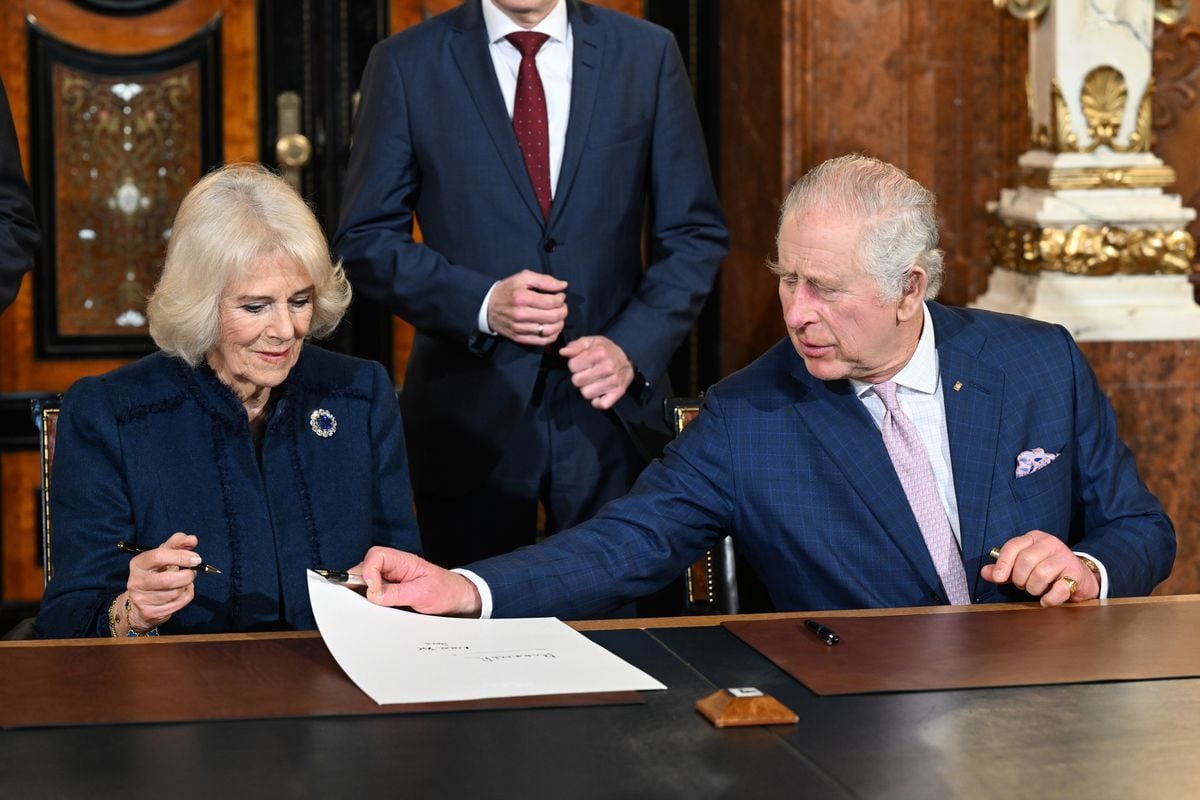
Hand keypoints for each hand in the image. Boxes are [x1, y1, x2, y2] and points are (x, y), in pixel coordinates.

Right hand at [124, 531, 201, 631]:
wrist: (141, 601)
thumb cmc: (156, 572)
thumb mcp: (164, 554)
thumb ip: (177, 543)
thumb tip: (192, 539)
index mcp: (138, 563)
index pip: (158, 556)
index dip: (180, 556)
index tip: (196, 559)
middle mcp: (135, 581)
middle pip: (167, 580)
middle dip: (186, 576)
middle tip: (192, 572)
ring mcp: (140, 599)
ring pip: (175, 593)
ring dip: (187, 586)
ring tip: (184, 582)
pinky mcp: (149, 612)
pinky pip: (178, 603)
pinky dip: (186, 596)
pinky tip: (181, 592)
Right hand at [353, 546, 482, 616]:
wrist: (456, 599)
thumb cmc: (445, 590)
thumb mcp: (422, 593)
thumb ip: (397, 593)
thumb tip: (374, 595)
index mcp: (402, 561)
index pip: (376, 556)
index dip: (369, 571)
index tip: (373, 589)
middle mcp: (392, 568)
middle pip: (364, 568)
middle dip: (360, 583)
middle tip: (364, 601)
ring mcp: (388, 580)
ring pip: (364, 583)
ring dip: (364, 595)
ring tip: (373, 607)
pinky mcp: (387, 593)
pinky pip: (371, 595)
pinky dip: (368, 602)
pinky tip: (375, 611)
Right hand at [486, 270, 567, 344]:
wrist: (487, 307)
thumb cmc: (508, 290)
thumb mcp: (523, 278)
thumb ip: (544, 280)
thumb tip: (563, 285)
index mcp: (522, 297)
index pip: (551, 302)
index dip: (561, 299)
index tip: (560, 296)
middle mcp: (520, 314)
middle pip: (553, 317)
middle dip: (563, 311)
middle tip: (562, 307)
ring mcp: (519, 328)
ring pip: (549, 331)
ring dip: (560, 324)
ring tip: (558, 317)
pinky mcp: (519, 338)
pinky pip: (542, 341)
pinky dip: (552, 336)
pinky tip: (553, 328)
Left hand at [559, 335, 633, 409]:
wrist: (628, 358)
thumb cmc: (605, 350)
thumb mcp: (590, 342)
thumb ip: (575, 346)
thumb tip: (563, 352)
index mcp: (599, 353)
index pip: (572, 366)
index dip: (574, 365)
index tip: (582, 363)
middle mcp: (608, 367)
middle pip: (577, 381)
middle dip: (579, 377)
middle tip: (588, 372)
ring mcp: (614, 381)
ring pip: (586, 393)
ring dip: (587, 388)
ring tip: (594, 380)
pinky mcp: (618, 392)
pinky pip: (601, 404)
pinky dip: (597, 401)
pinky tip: (599, 393)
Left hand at [981, 530, 1099, 607]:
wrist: (1080, 578)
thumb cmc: (1047, 571)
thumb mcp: (1022, 567)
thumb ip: (1003, 570)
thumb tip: (985, 572)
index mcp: (1034, 538)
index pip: (1013, 546)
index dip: (1003, 563)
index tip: (999, 578)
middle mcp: (1050, 543)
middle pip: (1025, 561)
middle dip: (1020, 579)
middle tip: (1024, 585)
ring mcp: (1065, 557)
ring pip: (1040, 574)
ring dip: (1034, 588)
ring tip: (1037, 589)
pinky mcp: (1076, 574)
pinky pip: (1058, 589)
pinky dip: (1049, 598)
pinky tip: (1046, 600)